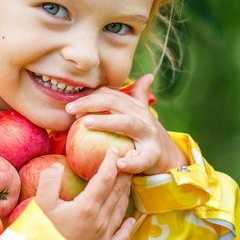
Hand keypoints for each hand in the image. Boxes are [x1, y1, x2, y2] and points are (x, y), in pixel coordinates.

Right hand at [35, 148, 134, 239]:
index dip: (111, 162)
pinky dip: (127, 226)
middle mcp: (101, 221)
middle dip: (123, 175)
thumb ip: (49, 181)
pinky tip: (131, 220)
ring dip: (125, 194)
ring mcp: (104, 238)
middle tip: (128, 161)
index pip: (105, 178)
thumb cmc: (40, 236)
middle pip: (117, 193)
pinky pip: (121, 237)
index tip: (115, 150)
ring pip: (120, 211)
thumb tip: (59, 165)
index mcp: (87, 206)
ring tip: (128, 183)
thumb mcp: (40, 205)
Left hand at [65, 74, 186, 175]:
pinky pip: (142, 158)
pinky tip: (118, 163)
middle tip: (69, 109)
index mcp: (135, 108)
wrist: (170, 156)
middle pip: (115, 103)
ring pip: (127, 124)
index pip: (110, 95)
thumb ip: (139, 95)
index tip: (71, 105)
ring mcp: (149, 134)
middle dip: (91, 103)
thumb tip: (147, 76)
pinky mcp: (154, 154)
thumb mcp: (142, 114)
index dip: (90, 96)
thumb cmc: (147, 135)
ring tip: (86, 124)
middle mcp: (142, 117)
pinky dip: (132, 162)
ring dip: (106, 122)